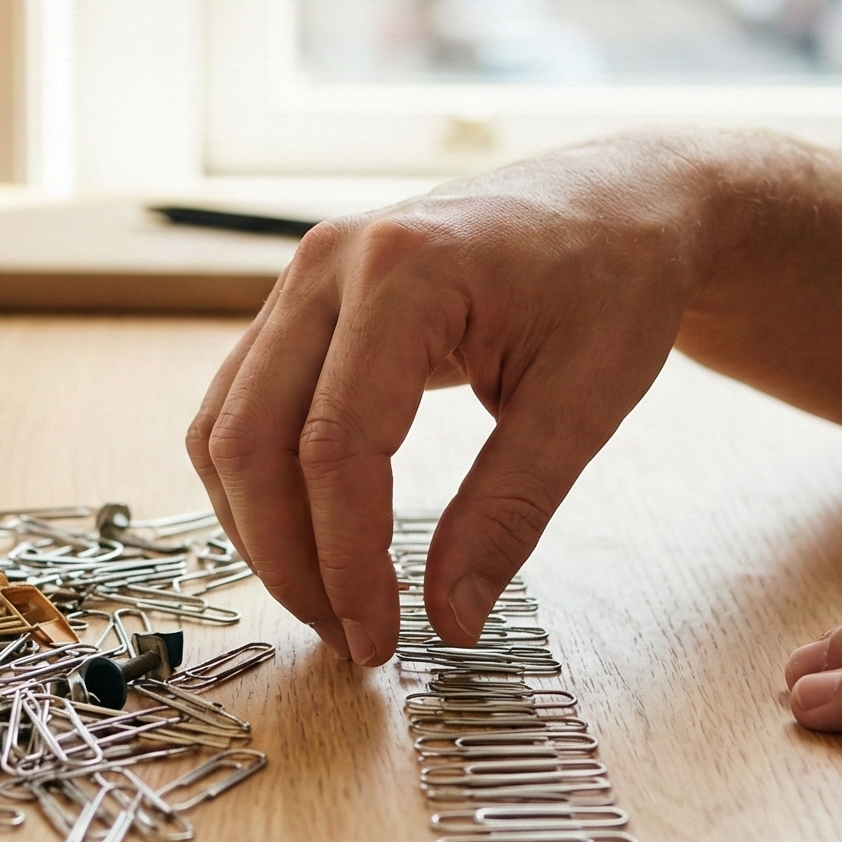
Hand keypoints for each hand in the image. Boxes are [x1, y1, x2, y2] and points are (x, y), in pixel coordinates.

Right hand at [186, 136, 709, 663]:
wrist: (615, 202)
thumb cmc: (613, 280)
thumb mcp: (585, 402)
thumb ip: (508, 512)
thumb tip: (451, 621)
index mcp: (406, 271)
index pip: (336, 446)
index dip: (346, 559)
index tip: (380, 638)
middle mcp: (330, 264)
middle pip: (251, 440)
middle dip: (288, 559)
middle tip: (349, 640)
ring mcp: (302, 278)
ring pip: (226, 428)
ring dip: (259, 531)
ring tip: (329, 604)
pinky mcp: (300, 306)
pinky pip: (241, 406)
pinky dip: (260, 486)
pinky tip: (310, 542)